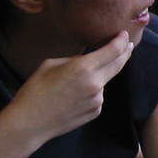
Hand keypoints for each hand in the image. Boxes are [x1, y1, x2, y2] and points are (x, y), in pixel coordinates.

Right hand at [8, 32, 133, 140]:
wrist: (30, 123)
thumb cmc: (35, 91)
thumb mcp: (51, 64)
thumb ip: (75, 60)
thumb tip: (88, 60)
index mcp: (83, 67)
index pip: (113, 50)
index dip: (122, 41)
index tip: (125, 35)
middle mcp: (95, 83)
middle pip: (118, 64)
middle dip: (125, 53)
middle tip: (128, 45)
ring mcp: (98, 99)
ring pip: (104, 81)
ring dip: (98, 76)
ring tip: (72, 83)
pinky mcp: (96, 111)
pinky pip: (98, 96)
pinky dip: (91, 92)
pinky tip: (72, 97)